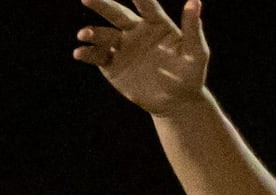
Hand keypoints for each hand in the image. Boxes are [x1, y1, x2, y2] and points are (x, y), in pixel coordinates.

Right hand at [74, 0, 208, 112]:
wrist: (176, 103)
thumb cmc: (190, 76)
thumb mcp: (196, 53)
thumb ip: (193, 28)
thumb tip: (195, 1)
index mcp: (156, 24)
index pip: (145, 5)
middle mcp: (136, 31)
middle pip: (116, 13)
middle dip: (102, 5)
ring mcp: (122, 47)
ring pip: (103, 35)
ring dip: (93, 33)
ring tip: (84, 34)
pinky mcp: (112, 64)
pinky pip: (97, 56)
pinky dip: (87, 53)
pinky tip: (80, 53)